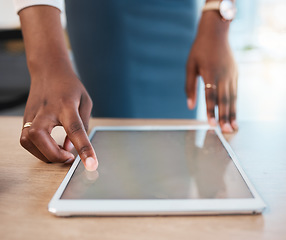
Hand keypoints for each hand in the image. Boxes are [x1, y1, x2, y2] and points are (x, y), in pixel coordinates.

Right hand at [20, 70, 97, 170]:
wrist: (49, 70)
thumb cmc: (70, 86)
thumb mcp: (85, 101)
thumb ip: (82, 125)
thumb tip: (70, 147)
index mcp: (66, 104)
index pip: (75, 130)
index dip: (84, 149)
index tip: (91, 165)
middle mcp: (46, 109)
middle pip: (40, 136)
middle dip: (54, 155)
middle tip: (69, 158)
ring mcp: (32, 113)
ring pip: (27, 140)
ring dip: (44, 154)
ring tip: (60, 154)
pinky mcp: (25, 118)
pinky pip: (25, 140)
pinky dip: (38, 149)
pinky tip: (50, 147)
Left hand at [186, 11, 237, 132]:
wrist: (215, 33)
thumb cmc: (199, 50)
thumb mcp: (190, 66)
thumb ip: (189, 87)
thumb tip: (189, 106)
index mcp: (209, 73)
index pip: (210, 97)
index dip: (211, 111)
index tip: (211, 124)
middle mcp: (223, 75)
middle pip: (224, 100)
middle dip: (225, 117)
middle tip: (226, 132)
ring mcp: (231, 74)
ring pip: (232, 98)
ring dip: (233, 113)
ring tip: (234, 127)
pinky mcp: (235, 73)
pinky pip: (235, 91)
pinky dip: (235, 103)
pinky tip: (234, 113)